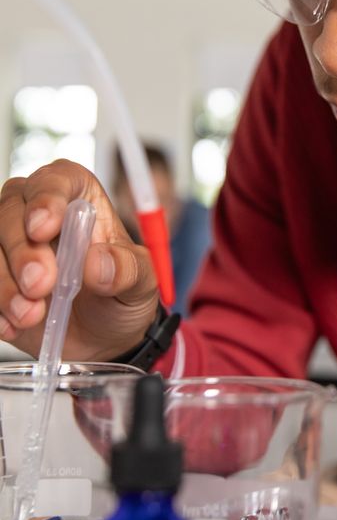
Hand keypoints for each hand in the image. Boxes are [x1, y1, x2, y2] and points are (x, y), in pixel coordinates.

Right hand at [0, 160, 158, 360]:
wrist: (103, 339)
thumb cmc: (121, 295)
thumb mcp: (140, 283)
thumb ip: (126, 270)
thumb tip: (98, 262)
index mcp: (79, 199)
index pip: (56, 180)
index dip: (46, 198)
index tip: (43, 227)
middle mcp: (37, 213)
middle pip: (11, 210)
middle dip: (21, 250)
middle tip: (39, 284)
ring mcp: (11, 245)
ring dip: (4, 284)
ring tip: (30, 315)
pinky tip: (12, 325)